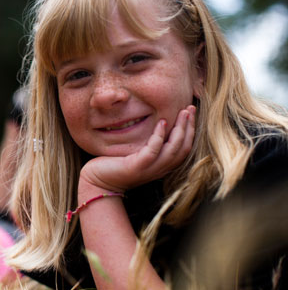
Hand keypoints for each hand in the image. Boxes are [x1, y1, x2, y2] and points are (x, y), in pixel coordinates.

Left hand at [79, 106, 195, 194]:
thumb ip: (150, 143)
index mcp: (162, 165)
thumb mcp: (137, 152)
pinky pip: (154, 150)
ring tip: (183, 112)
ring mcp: (150, 169)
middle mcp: (160, 169)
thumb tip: (158, 122)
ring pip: (174, 148)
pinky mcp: (138, 167)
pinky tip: (162, 122)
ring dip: (181, 129)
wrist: (98, 181)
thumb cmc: (115, 164)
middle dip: (189, 126)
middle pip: (183, 147)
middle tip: (191, 108)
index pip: (184, 148)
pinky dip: (160, 135)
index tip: (191, 112)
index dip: (190, 130)